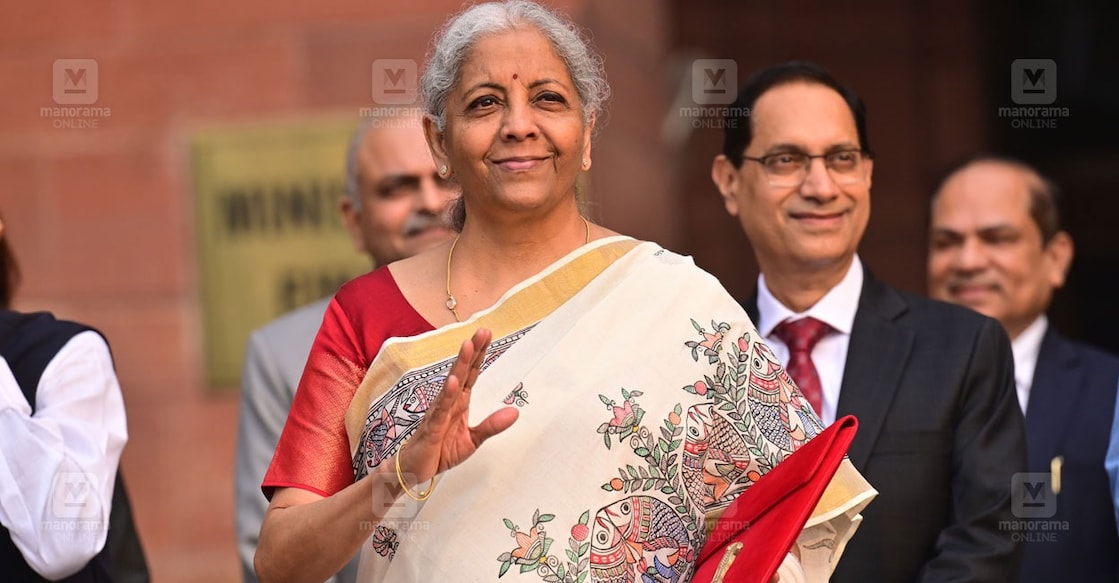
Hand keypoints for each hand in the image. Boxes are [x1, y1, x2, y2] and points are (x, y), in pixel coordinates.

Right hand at [396, 328, 518, 484]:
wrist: (415, 470)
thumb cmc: (439, 451)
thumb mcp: (473, 440)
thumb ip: (492, 425)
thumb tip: (514, 412)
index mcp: (460, 402)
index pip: (472, 373)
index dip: (480, 355)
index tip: (487, 335)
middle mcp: (449, 402)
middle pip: (463, 371)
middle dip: (472, 351)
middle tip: (482, 331)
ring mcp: (439, 412)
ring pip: (451, 384)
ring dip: (460, 365)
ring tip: (467, 347)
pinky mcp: (432, 426)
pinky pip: (440, 409)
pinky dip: (447, 395)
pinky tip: (453, 382)